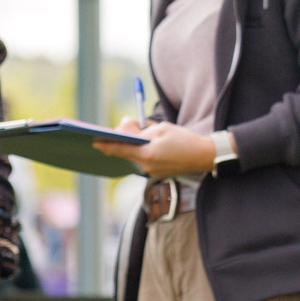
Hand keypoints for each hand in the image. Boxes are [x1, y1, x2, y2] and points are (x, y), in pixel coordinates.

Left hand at [93, 118, 215, 178]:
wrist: (205, 156)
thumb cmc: (185, 140)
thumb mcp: (162, 129)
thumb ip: (141, 131)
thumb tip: (126, 132)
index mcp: (147, 154)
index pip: (119, 149)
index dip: (105, 144)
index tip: (94, 140)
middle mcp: (146, 166)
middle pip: (126, 152)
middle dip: (123, 140)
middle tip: (128, 127)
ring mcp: (151, 172)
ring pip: (134, 156)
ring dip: (134, 145)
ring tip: (143, 132)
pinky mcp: (156, 173)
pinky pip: (143, 160)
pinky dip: (143, 151)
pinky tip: (150, 143)